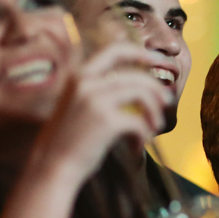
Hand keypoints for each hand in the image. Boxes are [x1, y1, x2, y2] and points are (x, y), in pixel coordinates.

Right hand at [32, 41, 171, 184]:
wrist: (52, 167)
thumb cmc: (68, 141)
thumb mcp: (78, 105)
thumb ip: (101, 92)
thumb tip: (140, 90)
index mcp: (79, 75)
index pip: (115, 50)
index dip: (140, 53)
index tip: (158, 60)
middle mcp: (86, 82)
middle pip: (135, 75)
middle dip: (156, 87)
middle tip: (166, 101)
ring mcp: (96, 100)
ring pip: (141, 94)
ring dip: (154, 112)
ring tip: (154, 128)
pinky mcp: (106, 121)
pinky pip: (139, 122)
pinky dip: (144, 135)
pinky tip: (138, 146)